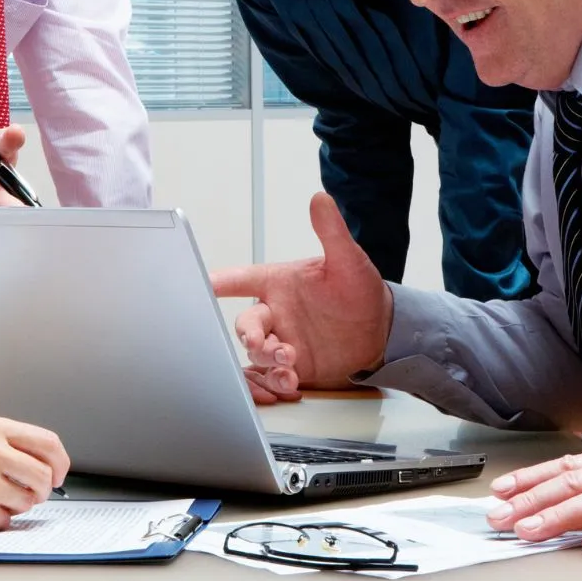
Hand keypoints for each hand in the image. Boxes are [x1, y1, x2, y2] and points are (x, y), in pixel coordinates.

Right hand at [0, 416, 69, 534]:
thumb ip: (9, 444)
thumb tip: (48, 461)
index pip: (48, 441)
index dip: (60, 461)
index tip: (59, 473)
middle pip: (44, 474)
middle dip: (43, 489)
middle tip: (31, 492)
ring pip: (29, 499)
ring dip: (17, 505)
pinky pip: (7, 519)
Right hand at [210, 193, 392, 401]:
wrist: (382, 331)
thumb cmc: (359, 290)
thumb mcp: (348, 260)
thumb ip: (331, 231)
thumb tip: (320, 199)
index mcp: (279, 283)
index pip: (240, 279)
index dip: (219, 282)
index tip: (200, 283)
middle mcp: (275, 312)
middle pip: (245, 322)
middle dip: (249, 334)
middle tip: (265, 341)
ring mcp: (282, 340)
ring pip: (255, 352)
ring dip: (265, 358)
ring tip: (288, 362)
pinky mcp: (293, 367)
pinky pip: (271, 376)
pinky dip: (275, 381)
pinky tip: (290, 381)